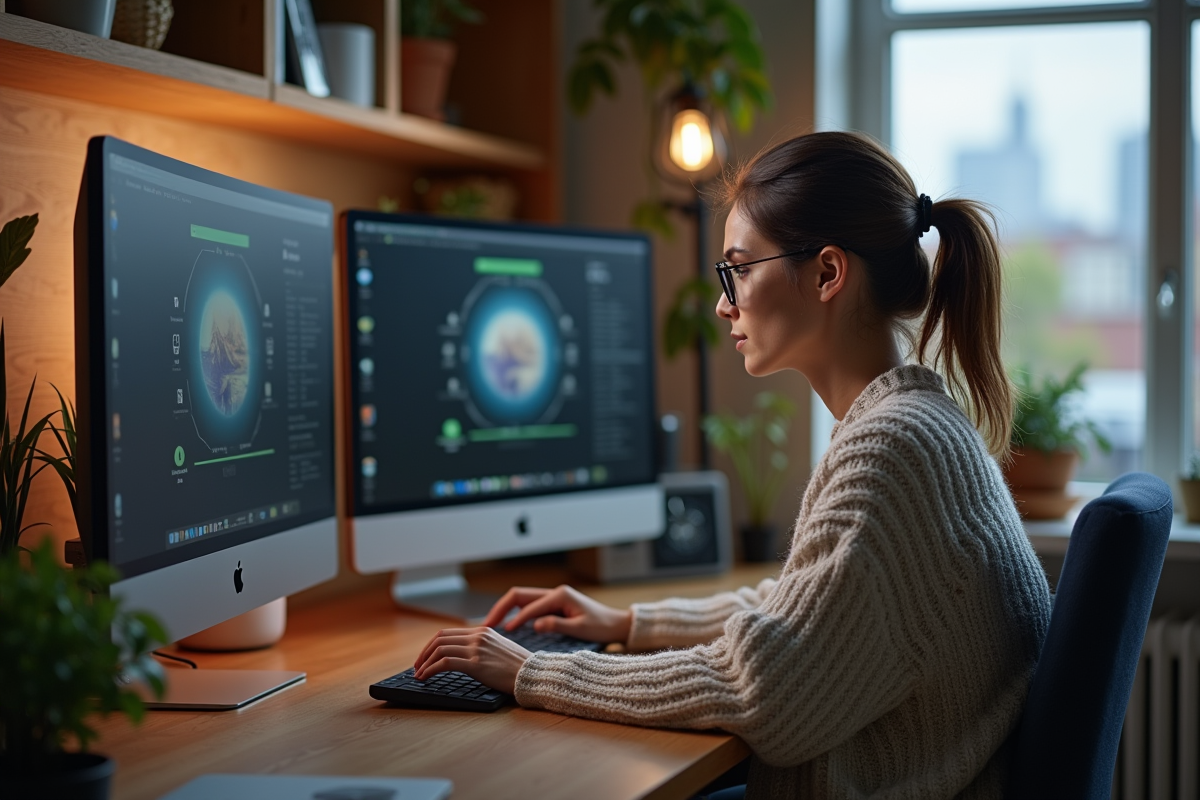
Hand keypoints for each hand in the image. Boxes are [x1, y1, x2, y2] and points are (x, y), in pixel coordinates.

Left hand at [413, 627, 530, 694]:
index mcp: (483, 631)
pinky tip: (425, 677)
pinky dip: (430, 670)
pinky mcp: (475, 663)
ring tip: (419, 674)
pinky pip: (445, 663)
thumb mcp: (499, 650)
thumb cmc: (518, 667)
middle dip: (424, 653)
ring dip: (424, 663)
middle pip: (439, 639)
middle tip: (417, 666)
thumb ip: (482, 648)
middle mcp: (478, 636)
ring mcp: (476, 649)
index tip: (425, 657)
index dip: (431, 645)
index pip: (448, 633)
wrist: (533, 674)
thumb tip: (463, 657)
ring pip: (439, 650)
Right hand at [481, 584, 632, 643]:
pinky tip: (506, 624)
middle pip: (519, 595)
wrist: (616, 624)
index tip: (501, 632)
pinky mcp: (552, 604)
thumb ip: (557, 626)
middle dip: (500, 608)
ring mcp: (552, 597)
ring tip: (490, 625)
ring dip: (505, 610)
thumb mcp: (580, 628)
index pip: (529, 605)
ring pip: (521, 599)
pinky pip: (528, 606)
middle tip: (486, 625)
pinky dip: (514, 613)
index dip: (514, 619)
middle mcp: (553, 592)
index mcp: (559, 595)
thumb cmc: (601, 626)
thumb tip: (535, 625)